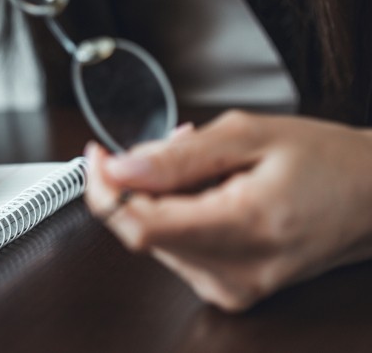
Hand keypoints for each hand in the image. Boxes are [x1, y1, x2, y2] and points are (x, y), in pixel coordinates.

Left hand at [83, 110, 371, 310]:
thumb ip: (178, 156)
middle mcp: (233, 273)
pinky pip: (177, 248)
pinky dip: (179, 214)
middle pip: (141, 230)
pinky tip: (212, 191)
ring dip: (162, 197)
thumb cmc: (328, 162)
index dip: (105, 189)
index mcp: (243, 228)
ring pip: (156, 237)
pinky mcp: (228, 290)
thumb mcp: (251, 135)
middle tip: (174, 146)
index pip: (138, 224)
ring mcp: (230, 288)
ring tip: (209, 167)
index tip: (98, 156)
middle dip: (140, 183)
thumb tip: (120, 168)